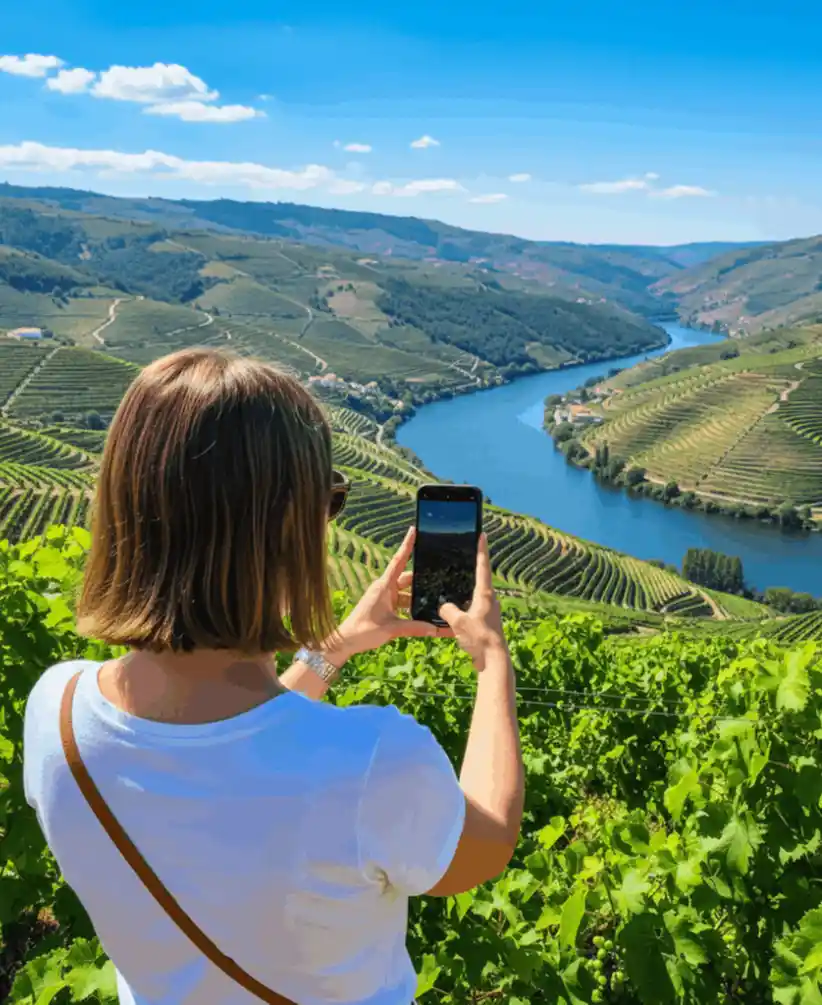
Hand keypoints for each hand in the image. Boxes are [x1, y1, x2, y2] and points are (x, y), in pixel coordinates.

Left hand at [328, 527, 452, 663]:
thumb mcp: (392, 629)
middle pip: (407, 578)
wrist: (346, 642)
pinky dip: (411, 607)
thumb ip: (414, 627)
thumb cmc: (364, 631)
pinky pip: (402, 602)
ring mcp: (384, 597)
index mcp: (384, 586)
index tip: (413, 530)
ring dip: (417, 597)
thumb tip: (435, 629)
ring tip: (435, 600)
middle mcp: (384, 588)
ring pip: (406, 592)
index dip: (406, 545)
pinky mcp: (384, 607)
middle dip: (421, 578)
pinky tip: (423, 614)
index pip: (398, 561)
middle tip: (438, 576)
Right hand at [438, 534, 506, 671]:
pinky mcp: (486, 622)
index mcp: (485, 594)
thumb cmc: (480, 639)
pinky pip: (472, 610)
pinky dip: (464, 608)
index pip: (483, 566)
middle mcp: (490, 600)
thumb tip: (444, 606)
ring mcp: (489, 611)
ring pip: (475, 596)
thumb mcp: (458, 622)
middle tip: (463, 556)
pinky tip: (454, 613)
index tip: (482, 534)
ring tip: (453, 587)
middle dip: (472, 569)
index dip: (481, 549)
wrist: (494, 660)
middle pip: (480, 579)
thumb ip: (448, 610)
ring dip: (466, 591)